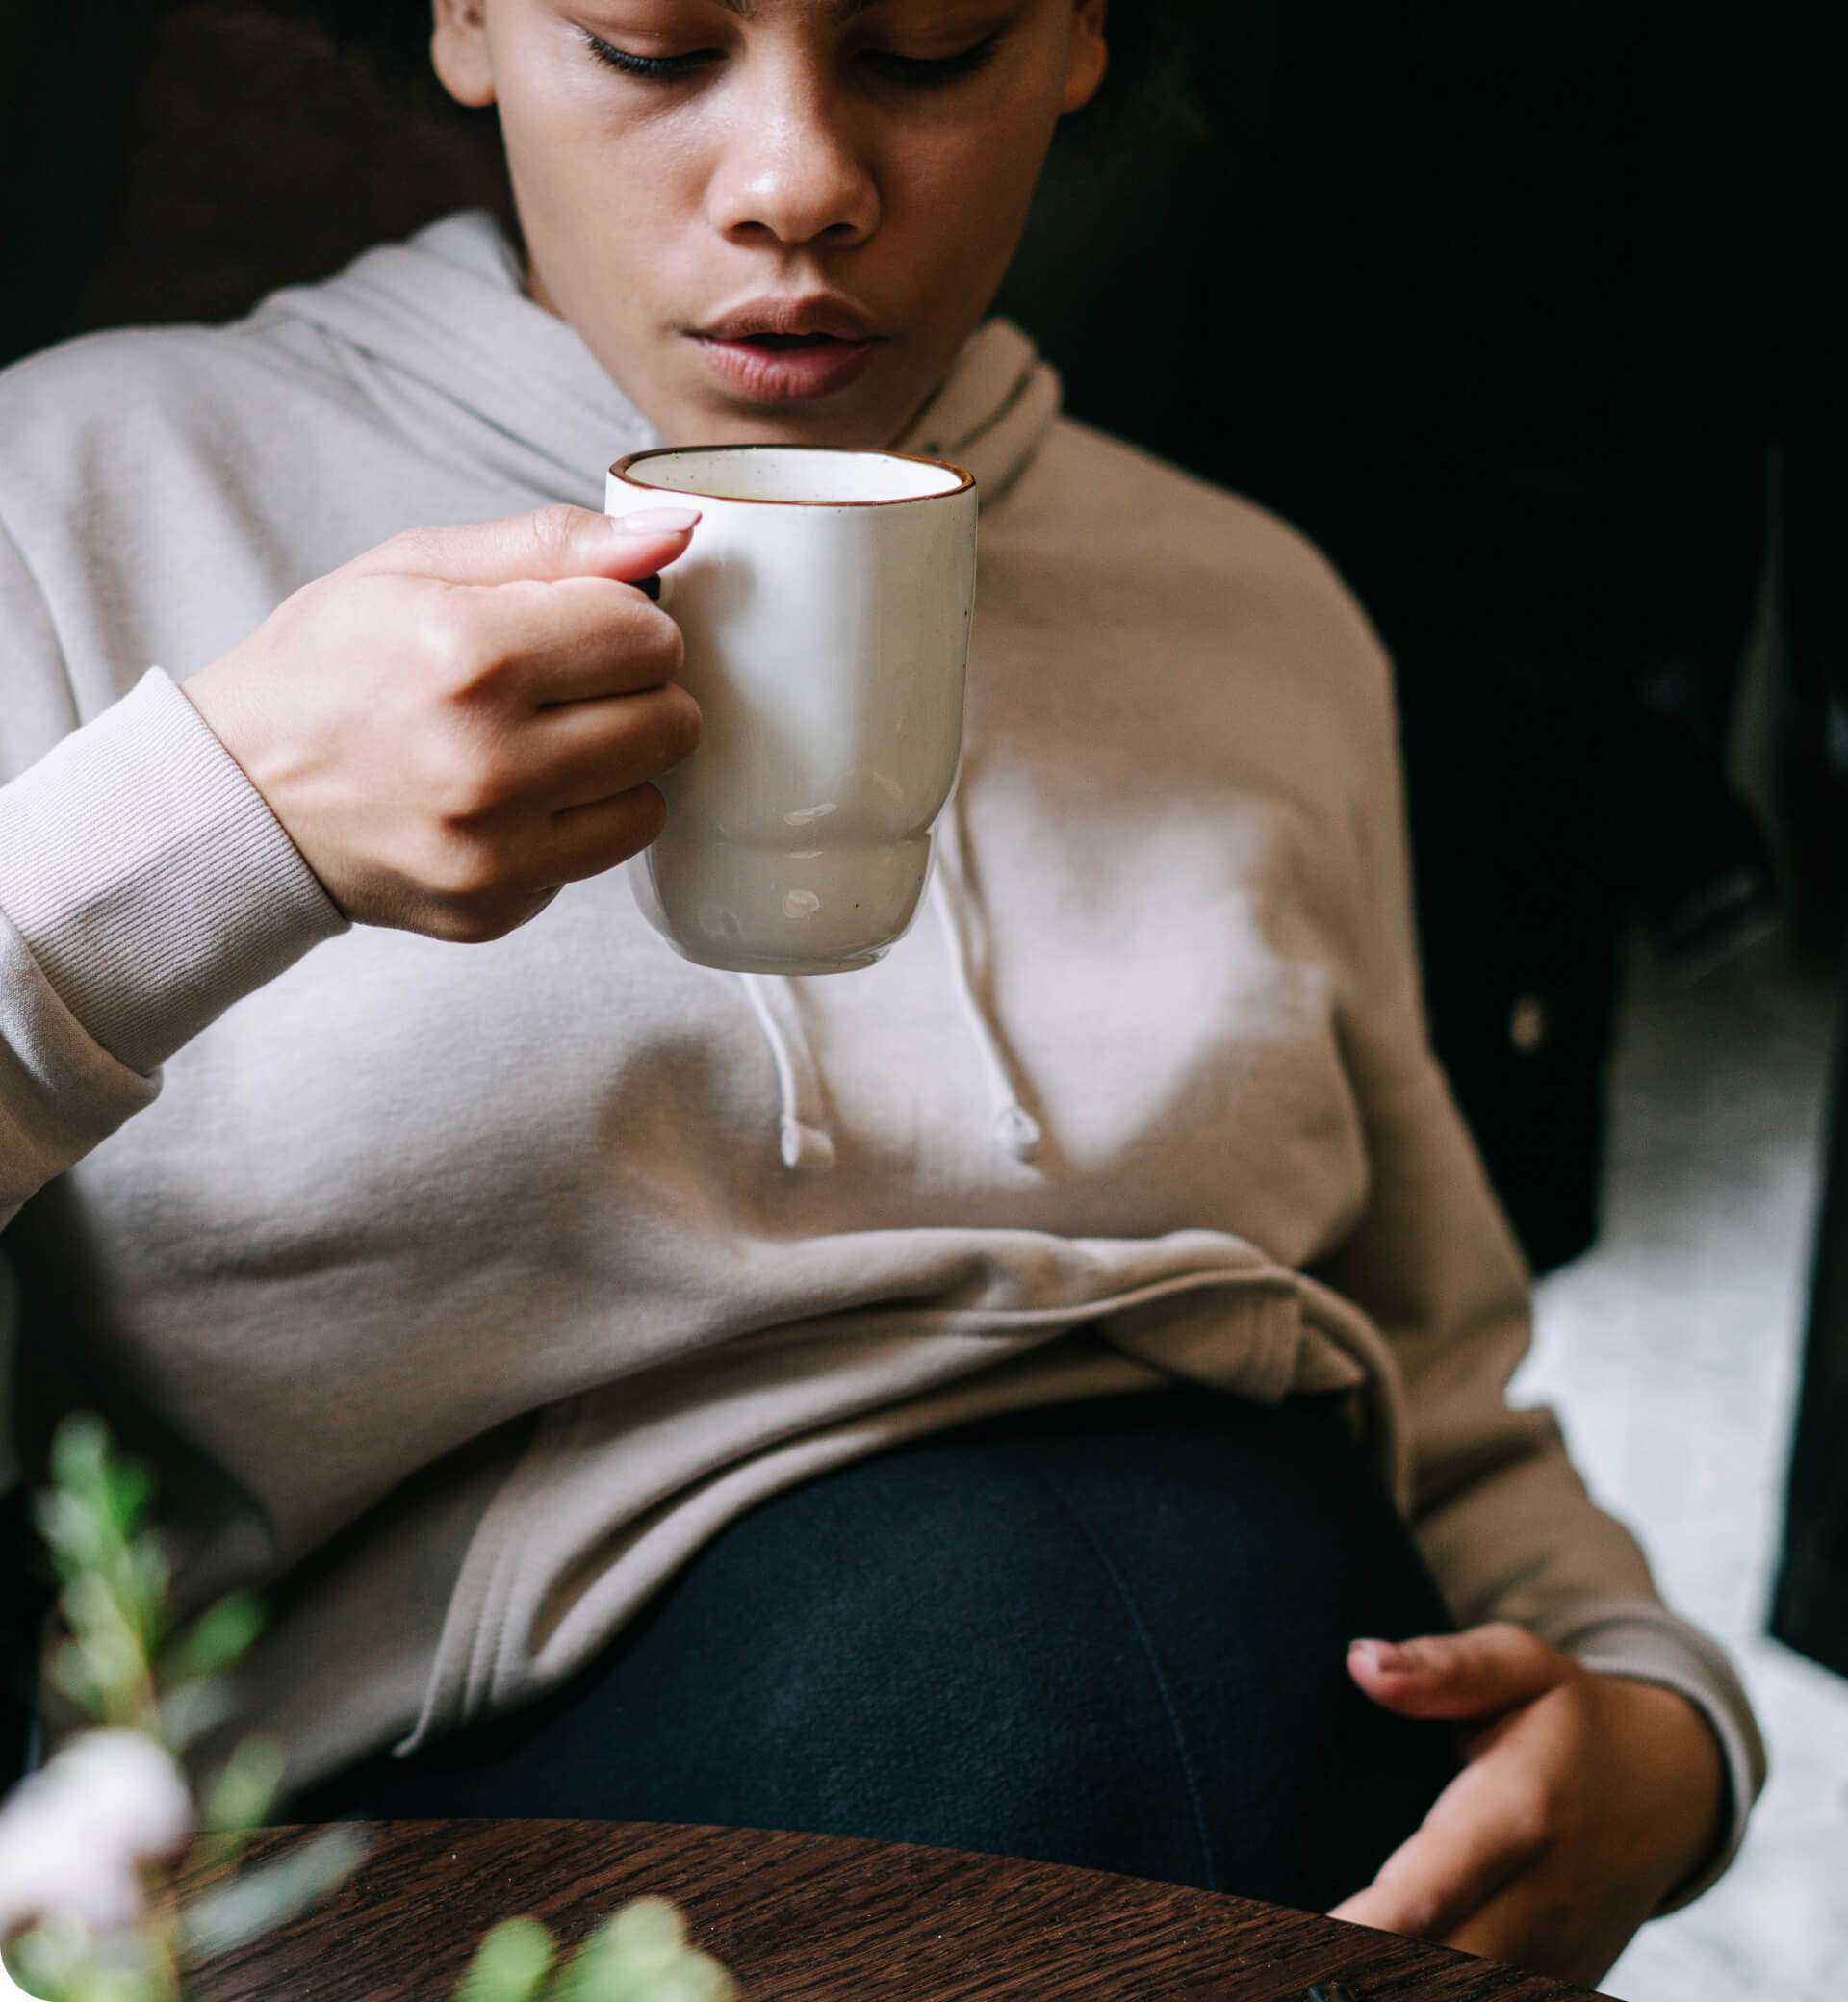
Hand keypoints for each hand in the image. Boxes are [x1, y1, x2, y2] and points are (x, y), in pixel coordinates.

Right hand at [184, 504, 701, 940]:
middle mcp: (486, 764)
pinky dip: (578, 822)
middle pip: (671, 720)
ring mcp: (493, 851)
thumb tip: (674, 533)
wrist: (238, 796)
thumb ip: (551, 544)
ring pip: (653, 797)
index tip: (582, 623)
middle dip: (635, 691)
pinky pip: (604, 855)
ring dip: (618, 764)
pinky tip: (516, 797)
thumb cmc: (326, 669)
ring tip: (545, 740)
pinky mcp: (497, 908)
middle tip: (568, 684)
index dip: (626, 619)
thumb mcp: (414, 566)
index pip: (649, 635)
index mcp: (469, 656)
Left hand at [1332, 1623, 1724, 1985]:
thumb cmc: (1571, 1717)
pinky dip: (1420, 1986)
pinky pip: (1484, 2000)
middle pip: (1435, 1972)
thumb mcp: (1519, 1666)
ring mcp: (1551, 1960)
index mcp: (1515, 1820)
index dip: (1362, 1931)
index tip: (1300, 1949)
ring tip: (1304, 1968)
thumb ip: (1441, 1668)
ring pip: (1459, 1995)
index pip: (1426, 1895)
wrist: (1673, 1788)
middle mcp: (1536, 1906)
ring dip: (1379, 1982)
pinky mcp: (1556, 1983)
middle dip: (1350, 1975)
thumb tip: (1360, 1661)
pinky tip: (1345, 1975)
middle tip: (1254, 1969)